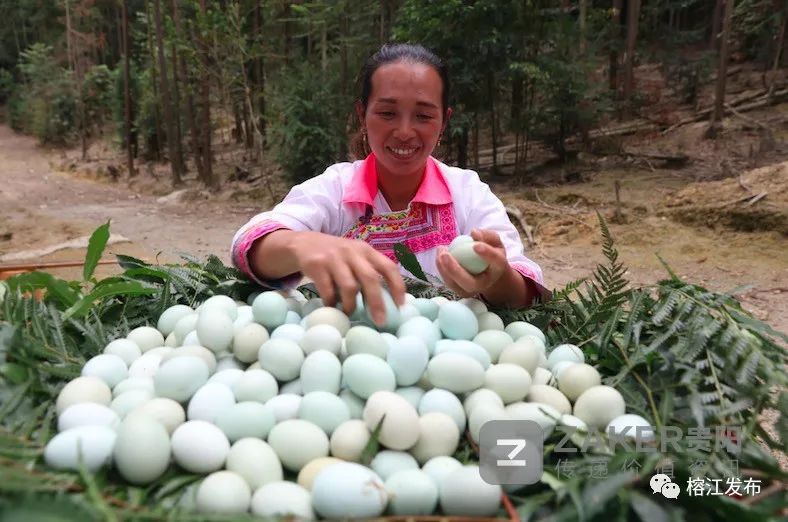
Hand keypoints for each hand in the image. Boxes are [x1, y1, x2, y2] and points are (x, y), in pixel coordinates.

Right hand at [290, 232, 405, 325]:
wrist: (304, 243)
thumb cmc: (337, 256)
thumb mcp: (355, 257)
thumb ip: (369, 272)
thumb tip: (386, 303)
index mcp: (366, 251)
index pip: (388, 267)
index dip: (397, 286)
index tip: (400, 305)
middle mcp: (352, 252)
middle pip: (370, 278)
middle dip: (377, 303)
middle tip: (379, 321)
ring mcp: (334, 257)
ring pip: (349, 287)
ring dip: (351, 305)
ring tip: (349, 313)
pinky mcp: (316, 265)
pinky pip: (328, 290)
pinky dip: (332, 303)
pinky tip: (332, 307)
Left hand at [435, 229, 509, 296]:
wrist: (488, 272)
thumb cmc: (491, 252)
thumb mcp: (494, 241)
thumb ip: (486, 235)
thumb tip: (473, 232)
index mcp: (498, 268)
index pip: (495, 261)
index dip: (486, 254)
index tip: (475, 245)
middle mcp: (485, 283)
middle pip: (470, 283)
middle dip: (455, 270)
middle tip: (445, 254)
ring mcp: (472, 290)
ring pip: (455, 285)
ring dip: (443, 268)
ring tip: (440, 249)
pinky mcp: (460, 291)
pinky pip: (448, 282)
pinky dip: (441, 269)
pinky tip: (439, 255)